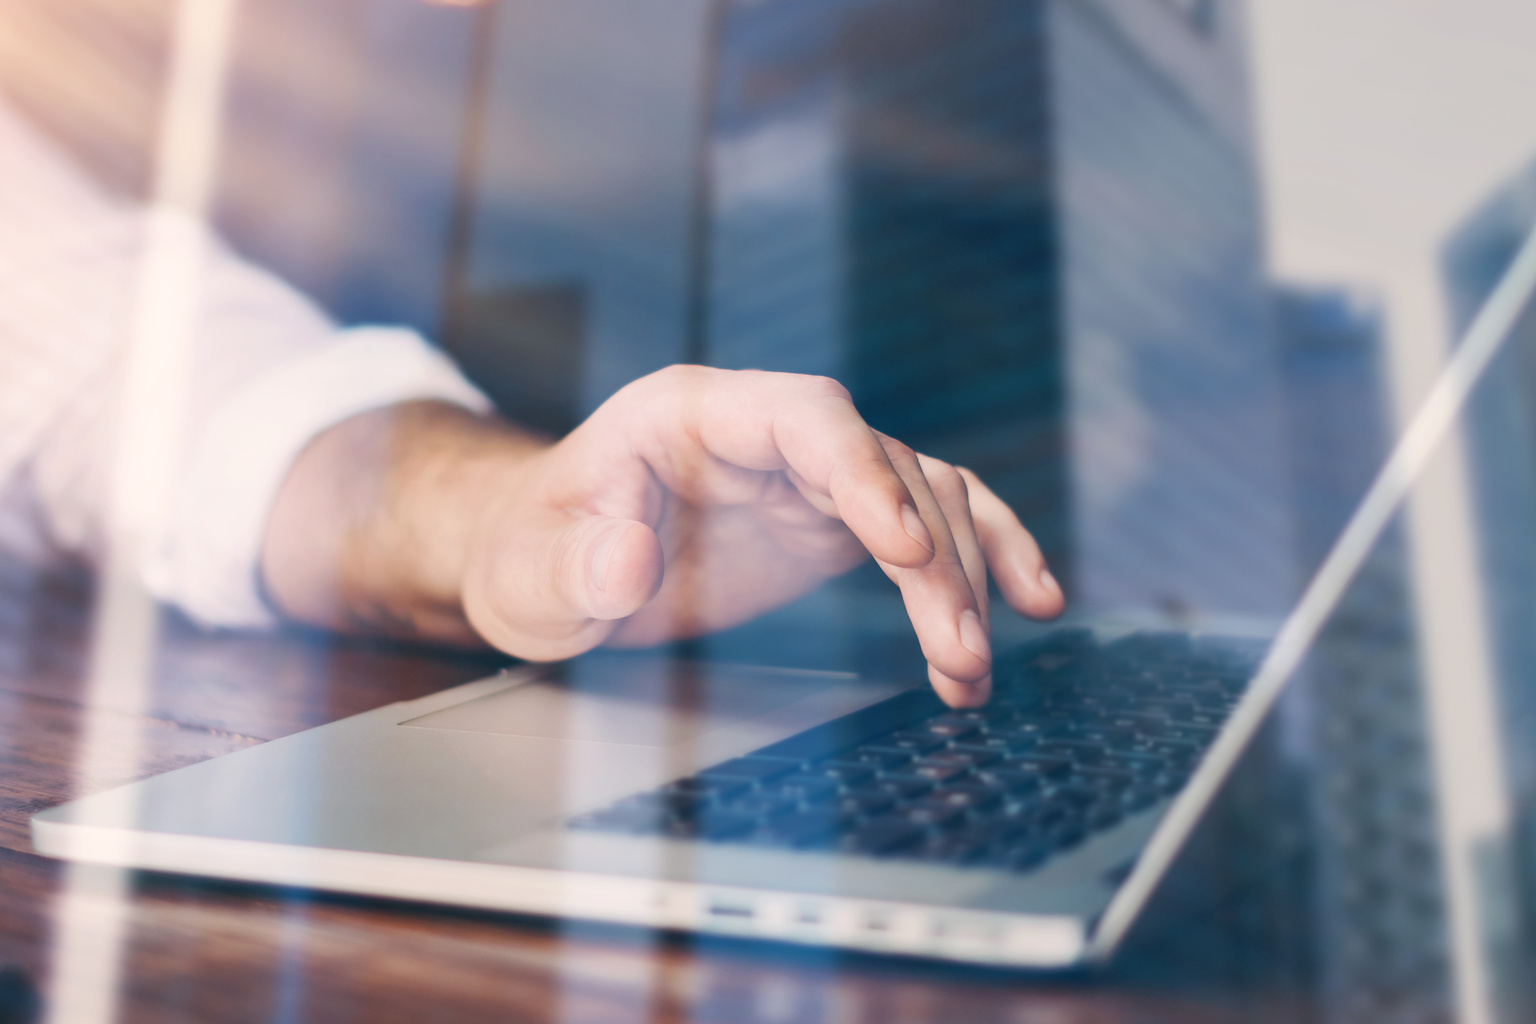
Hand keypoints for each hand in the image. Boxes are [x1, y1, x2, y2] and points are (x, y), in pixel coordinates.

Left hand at [263, 366, 1063, 706]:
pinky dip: (976, 557)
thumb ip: (579, 561)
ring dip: (960, 579)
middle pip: (883, 466)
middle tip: (959, 651)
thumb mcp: (536, 566)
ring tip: (973, 670)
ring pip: (921, 498)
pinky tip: (1030, 599)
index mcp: (696, 413)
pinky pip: (924, 523)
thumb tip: (629, 562)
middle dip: (931, 559)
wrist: (549, 563)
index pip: (807, 417)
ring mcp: (808, 474)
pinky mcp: (831, 520)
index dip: (864, 473)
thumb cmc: (536, 549)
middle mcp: (769, 431)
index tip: (903, 547)